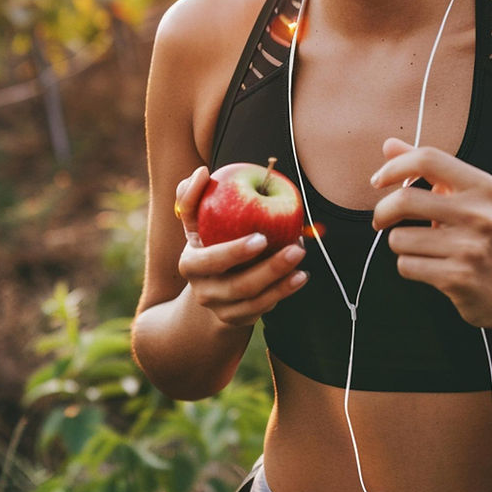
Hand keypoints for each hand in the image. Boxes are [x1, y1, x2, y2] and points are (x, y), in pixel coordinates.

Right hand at [173, 167, 307, 327]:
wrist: (209, 282)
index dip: (233, 252)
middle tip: (295, 248)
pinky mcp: (236, 319)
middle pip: (236, 285)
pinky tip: (300, 276)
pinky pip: (261, 310)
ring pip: (253, 300)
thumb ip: (194, 195)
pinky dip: (282, 292)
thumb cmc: (208, 237)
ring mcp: (220, 308)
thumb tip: (202, 172)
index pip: (209, 260)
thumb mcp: (197, 218)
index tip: (261, 238)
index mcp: (190, 263)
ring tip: (301, 256)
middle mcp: (203, 290)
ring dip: (281, 280)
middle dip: (268, 269)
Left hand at [370, 139, 491, 333]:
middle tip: (381, 219)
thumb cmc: (480, 236)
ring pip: (399, 238)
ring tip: (420, 247)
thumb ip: (428, 168)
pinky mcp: (457, 277)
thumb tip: (389, 145)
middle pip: (405, 200)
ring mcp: (469, 247)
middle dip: (382, 212)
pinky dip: (409, 266)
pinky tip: (429, 266)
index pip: (428, 159)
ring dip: (400, 244)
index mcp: (481, 186)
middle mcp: (478, 213)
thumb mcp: (464, 196)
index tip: (379, 180)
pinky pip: (406, 265)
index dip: (394, 166)